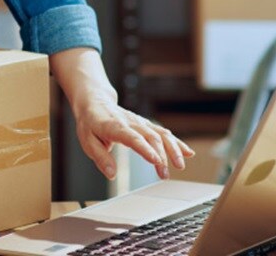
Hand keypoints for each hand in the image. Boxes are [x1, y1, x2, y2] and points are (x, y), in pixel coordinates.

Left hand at [72, 95, 193, 180]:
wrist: (95, 102)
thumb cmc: (90, 123)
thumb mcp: (87, 141)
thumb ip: (100, 158)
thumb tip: (112, 174)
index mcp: (114, 126)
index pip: (132, 137)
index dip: (145, 149)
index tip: (156, 161)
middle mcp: (131, 122)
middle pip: (151, 137)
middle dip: (161, 155)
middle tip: (165, 174)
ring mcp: (140, 123)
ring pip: (161, 133)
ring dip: (172, 149)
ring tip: (180, 166)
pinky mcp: (146, 125)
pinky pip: (163, 133)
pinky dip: (176, 143)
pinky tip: (188, 153)